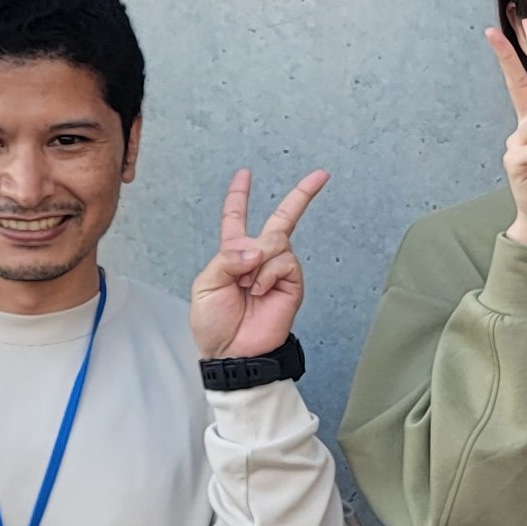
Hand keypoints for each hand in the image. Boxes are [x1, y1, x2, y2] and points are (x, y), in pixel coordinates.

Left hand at [191, 167, 328, 358]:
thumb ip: (226, 259)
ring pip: (277, 242)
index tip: (245, 174)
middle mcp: (258, 257)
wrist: (234, 352)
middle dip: (302, 195)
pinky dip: (268, 274)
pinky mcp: (292, 283)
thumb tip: (258, 249)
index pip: (236, 217)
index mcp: (233, 254)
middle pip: (282, 218)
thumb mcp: (205, 285)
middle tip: (321, 176)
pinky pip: (285, 262)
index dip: (239, 195)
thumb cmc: (214, 323)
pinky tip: (260, 290)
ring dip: (258, 263)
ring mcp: (277, 269)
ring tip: (248, 288)